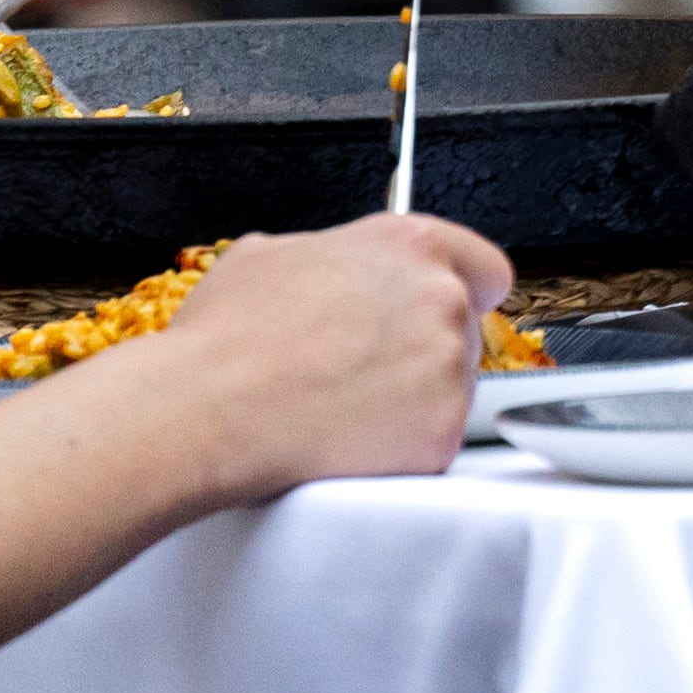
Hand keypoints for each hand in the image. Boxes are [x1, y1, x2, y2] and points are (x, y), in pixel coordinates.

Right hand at [145, 213, 516, 492]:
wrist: (209, 408)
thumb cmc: (229, 336)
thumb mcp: (272, 254)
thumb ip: (333, 256)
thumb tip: (332, 271)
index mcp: (408, 244)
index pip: (483, 266)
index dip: (464, 293)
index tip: (442, 315)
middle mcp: (440, 297)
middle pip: (464, 331)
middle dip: (423, 351)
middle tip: (364, 371)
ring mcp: (447, 366)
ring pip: (450, 389)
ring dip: (413, 400)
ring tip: (344, 406)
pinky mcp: (442, 431)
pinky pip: (434, 442)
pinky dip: (402, 448)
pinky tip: (349, 439)